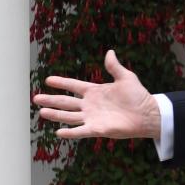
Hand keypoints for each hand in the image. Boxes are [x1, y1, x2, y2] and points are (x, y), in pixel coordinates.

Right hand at [33, 50, 161, 139]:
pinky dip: (70, 132)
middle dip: (51, 100)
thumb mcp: (126, 78)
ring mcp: (92, 117)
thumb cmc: (139, 96)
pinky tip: (58, 132)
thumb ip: (114, 67)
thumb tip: (110, 52)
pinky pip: (80, 131)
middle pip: (66, 102)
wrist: (148, 114)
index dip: (62, 82)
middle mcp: (90, 105)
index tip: (48, 79)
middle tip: (36, 98)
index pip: (74, 85)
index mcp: (95, 91)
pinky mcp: (97, 129)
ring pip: (69, 116)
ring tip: (42, 112)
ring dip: (55, 114)